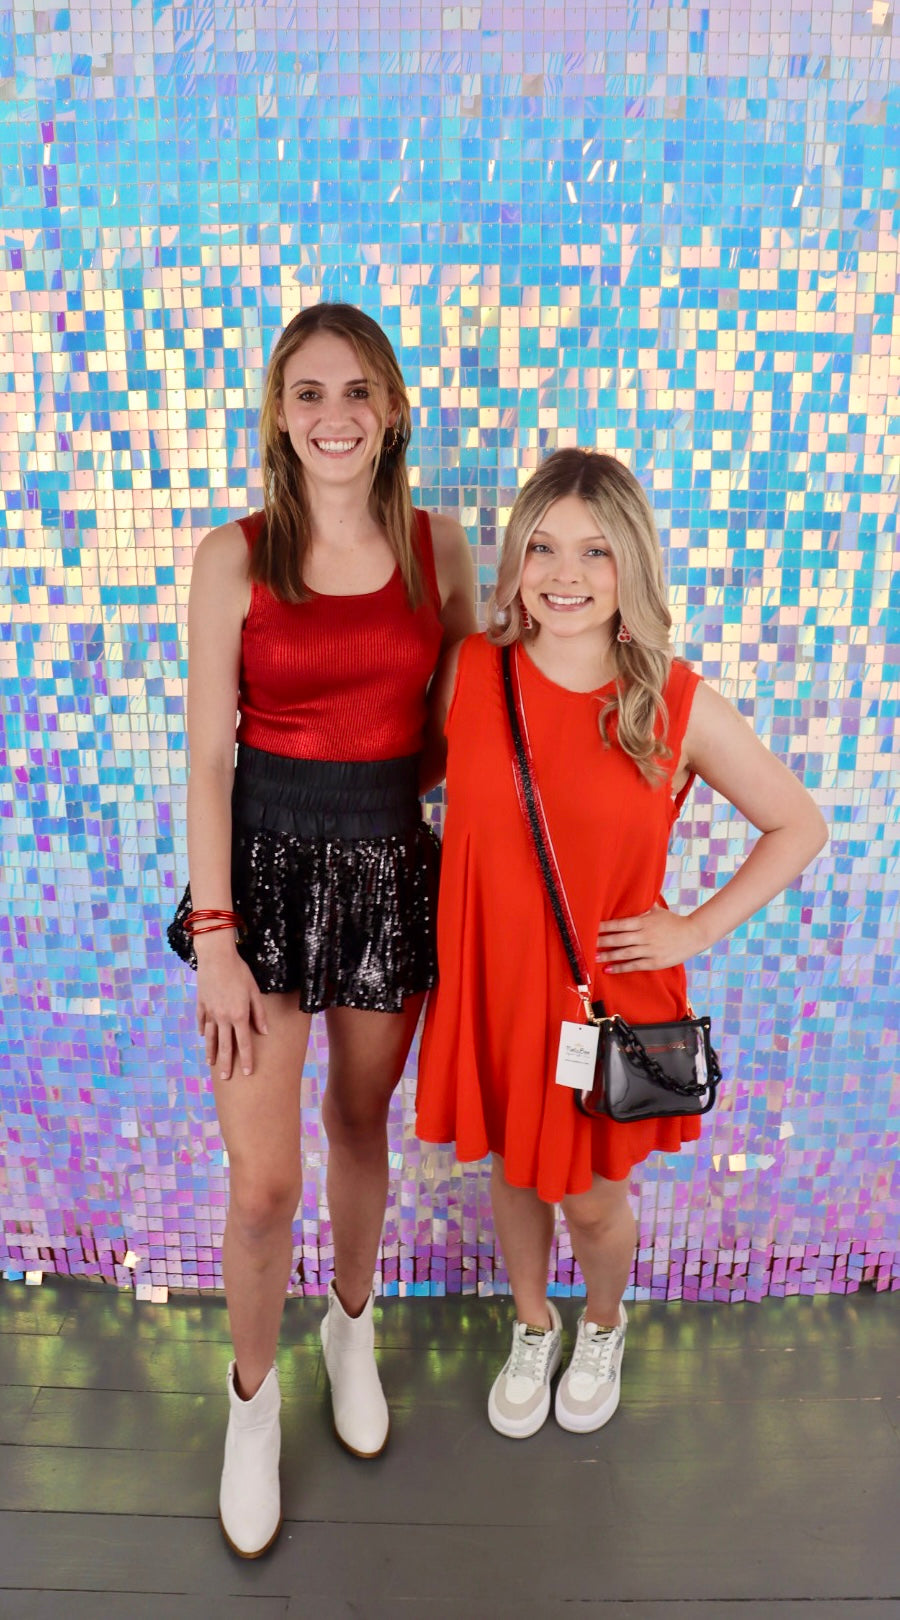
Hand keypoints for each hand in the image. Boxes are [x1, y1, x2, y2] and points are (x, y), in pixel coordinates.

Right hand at [195, 935, 267, 1079]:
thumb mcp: (254, 992)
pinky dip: (202, 1031)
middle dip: (226, 1063)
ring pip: (211, 1037)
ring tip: (212, 1063)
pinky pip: (201, 1021)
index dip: (247, 1059)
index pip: (244, 1043)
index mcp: (239, 1016)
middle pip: (225, 1046)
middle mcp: (223, 1018)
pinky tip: (203, 1038)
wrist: (216, 958)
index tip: (248, 1073)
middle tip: (226, 1078)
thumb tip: (264, 1032)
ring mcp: (210, 1012)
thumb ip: (259, 1013)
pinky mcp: (201, 1004)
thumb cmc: (239, 972)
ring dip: (212, 1052)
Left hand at [595, 905, 703, 972]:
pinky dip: (620, 967)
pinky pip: (634, 965)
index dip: (604, 926)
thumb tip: (631, 894)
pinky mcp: (654, 962)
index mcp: (644, 922)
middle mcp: (645, 936)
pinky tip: (608, 968)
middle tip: (586, 944)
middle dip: (602, 942)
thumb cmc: (673, 921)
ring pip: (624, 953)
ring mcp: (650, 950)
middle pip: (619, 939)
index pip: (620, 923)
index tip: (591, 927)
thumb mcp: (657, 911)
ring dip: (608, 955)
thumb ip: (643, 906)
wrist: (694, 935)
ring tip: (593, 957)